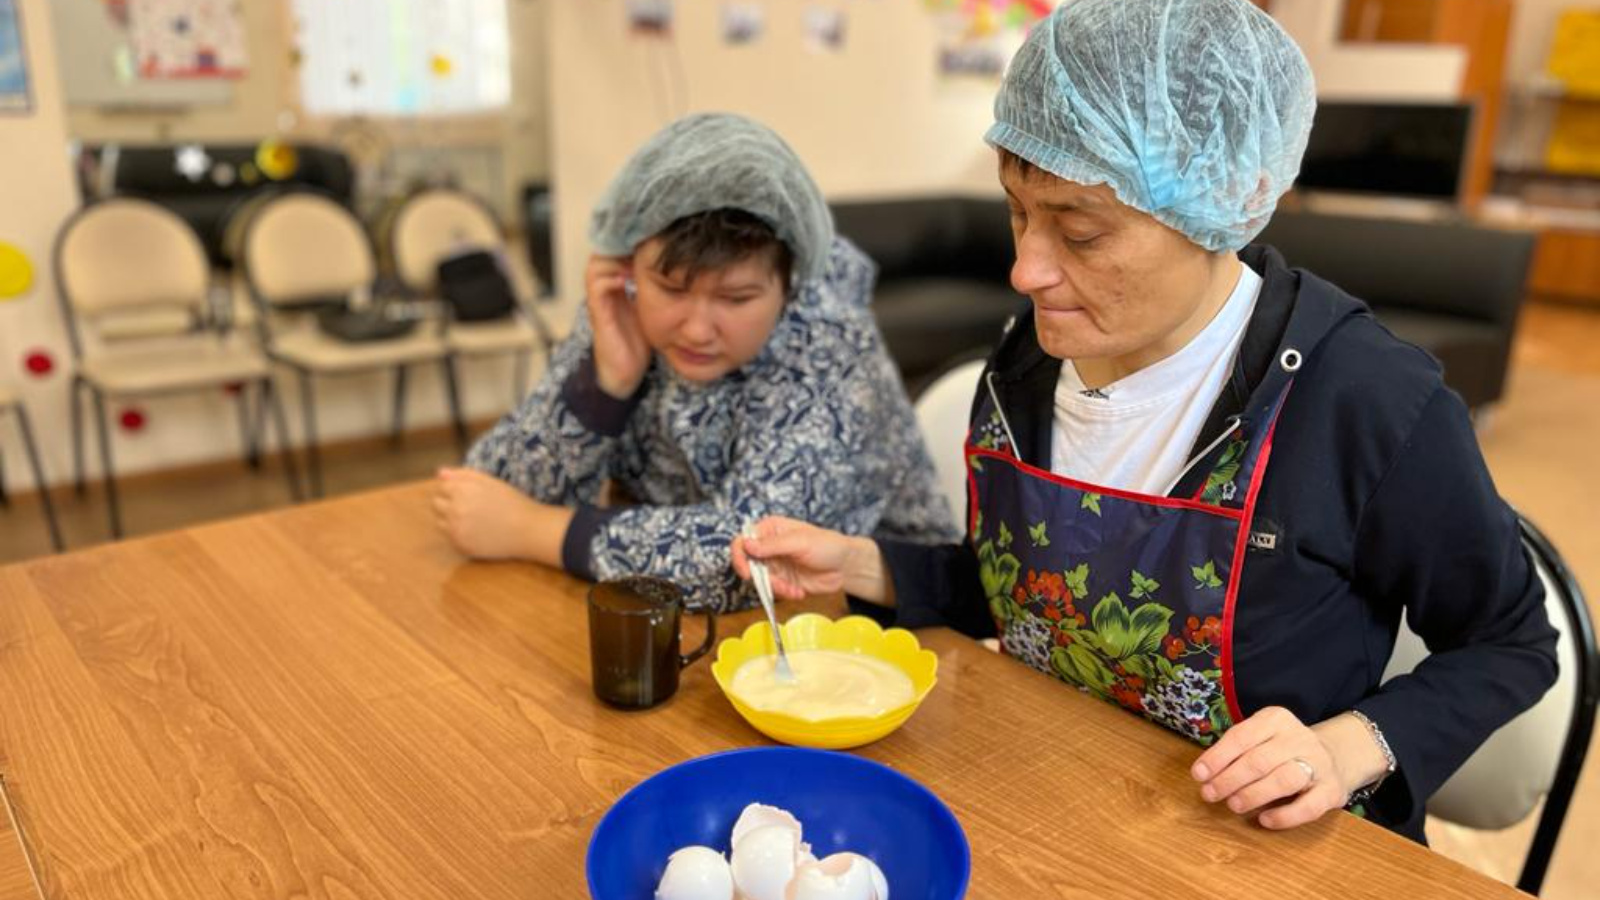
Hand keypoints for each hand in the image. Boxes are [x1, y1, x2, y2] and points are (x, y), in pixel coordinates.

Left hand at [432, 467, 545, 560]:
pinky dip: (459, 534)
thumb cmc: (511, 501)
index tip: (471, 495)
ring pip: (440, 522)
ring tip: (474, 520)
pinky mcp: (461, 546)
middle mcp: (454, 510)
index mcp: (461, 490)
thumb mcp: (490, 481)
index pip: (443, 487)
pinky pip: (450, 537)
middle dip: (449, 504)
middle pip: (436, 504)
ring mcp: (456, 529)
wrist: (527, 530)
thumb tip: (439, 473)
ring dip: (451, 520)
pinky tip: (478, 532)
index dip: (456, 490)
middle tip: (471, 507)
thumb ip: (463, 475)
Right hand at [585, 254, 651, 398]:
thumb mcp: (652, 309)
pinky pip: (598, 284)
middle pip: (605, 250)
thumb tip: (682, 270)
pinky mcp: (598, 312)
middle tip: (647, 246)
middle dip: (625, 245)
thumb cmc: (640, 342)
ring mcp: (600, 299)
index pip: (617, 251)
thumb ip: (658, 289)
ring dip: (619, 257)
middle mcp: (605, 288)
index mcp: (616, 285)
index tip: (654, 241)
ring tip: (639, 259)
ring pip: (599, 262)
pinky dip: (614, 277)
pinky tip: (631, 278)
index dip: (632, 243)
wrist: (625, 372)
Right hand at [731, 516, 890, 604]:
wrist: (845, 567)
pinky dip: (784, 594)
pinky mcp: (781, 581)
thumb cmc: (827, 545)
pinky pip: (773, 591)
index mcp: (770, 530)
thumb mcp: (800, 542)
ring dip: (776, 588)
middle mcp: (768, 548)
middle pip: (747, 565)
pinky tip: (798, 591)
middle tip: (777, 584)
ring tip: (793, 588)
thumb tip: (747, 545)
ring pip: (760, 582)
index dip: (740, 557)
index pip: (743, 541)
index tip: (747, 572)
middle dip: (761, 579)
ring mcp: (775, 566)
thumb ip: (772, 545)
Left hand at [1190, 706, 1376, 829]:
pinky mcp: (1333, 791)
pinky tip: (1264, 820)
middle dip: (1229, 779)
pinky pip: (1309, 806)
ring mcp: (1319, 764)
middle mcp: (1299, 738)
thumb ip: (1235, 752)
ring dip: (1254, 794)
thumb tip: (1203, 774)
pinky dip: (1285, 816)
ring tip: (1233, 805)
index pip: (1241, 737)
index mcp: (1276, 719)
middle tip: (1209, 794)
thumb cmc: (1281, 750)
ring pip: (1284, 779)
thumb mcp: (1260, 739)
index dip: (1217, 757)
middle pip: (1259, 760)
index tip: (1198, 775)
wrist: (1334, 757)